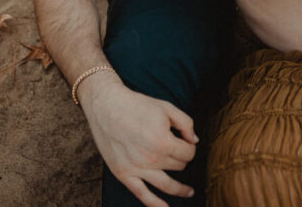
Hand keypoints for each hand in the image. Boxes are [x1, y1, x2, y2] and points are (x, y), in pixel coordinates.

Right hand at [81, 75, 198, 206]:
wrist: (106, 106)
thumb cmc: (137, 105)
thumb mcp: (167, 108)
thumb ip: (186, 124)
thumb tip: (195, 141)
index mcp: (163, 141)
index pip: (189, 153)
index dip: (191, 146)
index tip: (186, 141)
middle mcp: (151, 158)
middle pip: (179, 166)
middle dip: (182, 158)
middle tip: (179, 150)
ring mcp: (136, 169)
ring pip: (167, 185)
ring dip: (181, 189)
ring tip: (189, 192)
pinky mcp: (123, 174)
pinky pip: (142, 194)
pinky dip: (155, 204)